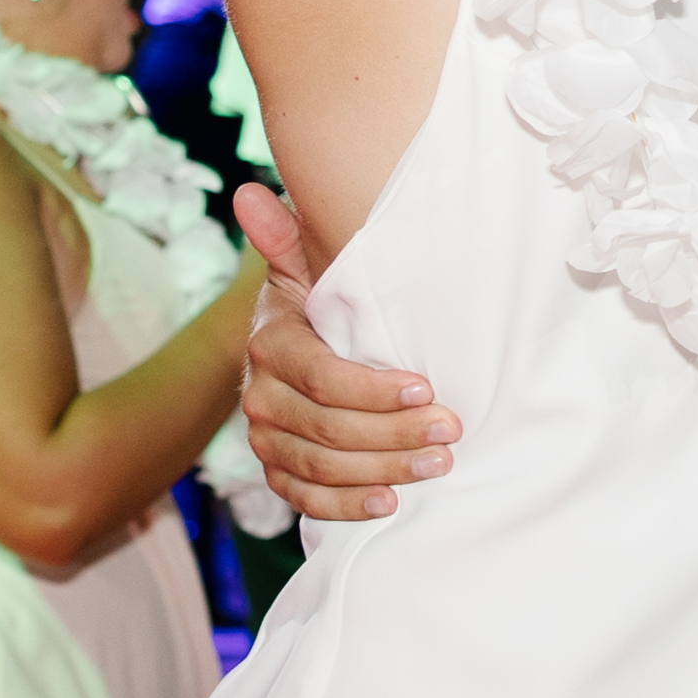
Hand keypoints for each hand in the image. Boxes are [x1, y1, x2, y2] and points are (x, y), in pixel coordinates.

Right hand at [228, 185, 455, 515]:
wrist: (300, 340)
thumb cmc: (320, 299)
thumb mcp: (308, 264)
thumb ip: (285, 237)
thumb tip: (248, 192)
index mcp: (271, 344)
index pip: (321, 378)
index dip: (373, 390)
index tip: (426, 388)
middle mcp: (260, 395)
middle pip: (327, 428)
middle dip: (393, 433)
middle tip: (449, 432)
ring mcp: (266, 437)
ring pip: (321, 466)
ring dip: (382, 470)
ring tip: (437, 466)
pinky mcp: (278, 469)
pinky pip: (304, 498)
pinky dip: (345, 505)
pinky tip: (389, 503)